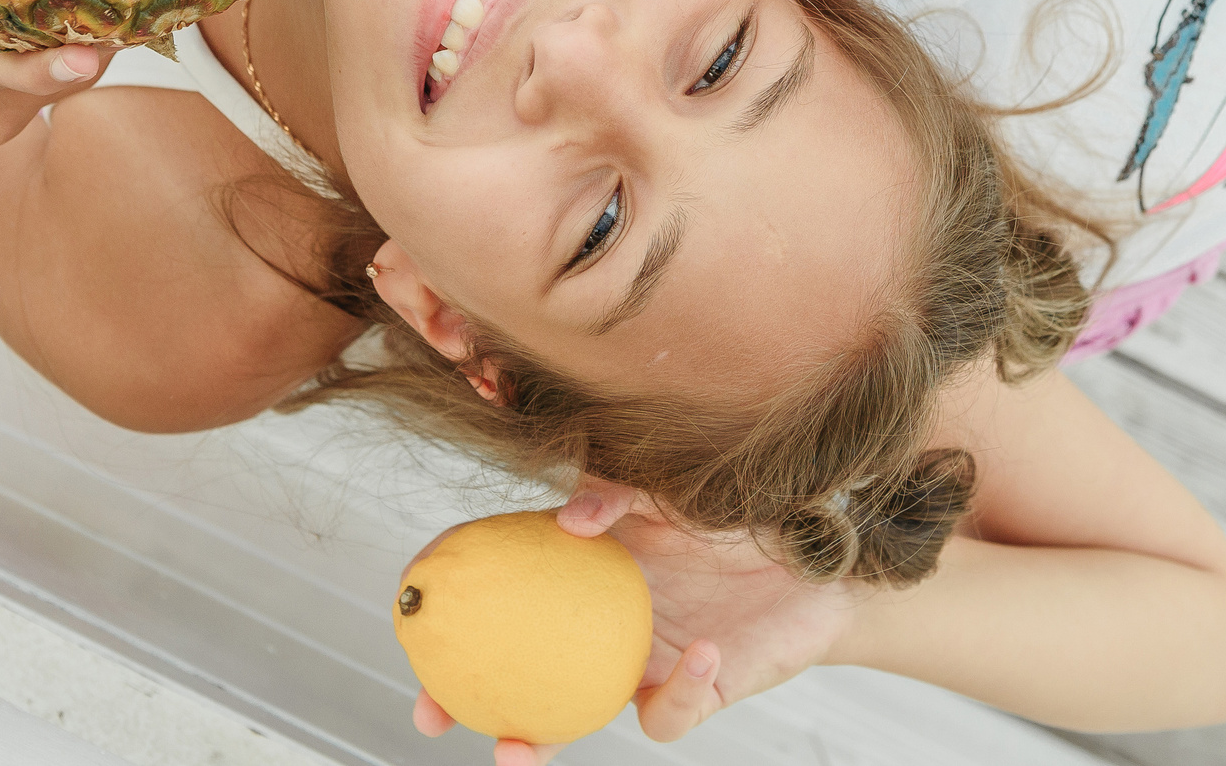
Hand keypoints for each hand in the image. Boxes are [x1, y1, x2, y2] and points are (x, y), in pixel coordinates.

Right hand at [408, 482, 858, 760]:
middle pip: (520, 675)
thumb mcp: (666, 485)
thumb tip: (568, 519)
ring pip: (581, 717)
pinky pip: (672, 708)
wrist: (820, 544)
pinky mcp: (698, 691)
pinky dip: (679, 686)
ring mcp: (644, 664)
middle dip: (467, 703)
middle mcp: (603, 627)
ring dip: (545, 738)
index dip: (452, 605)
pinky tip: (691, 652)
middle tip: (427, 714)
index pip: (505, 591)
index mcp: (584, 574)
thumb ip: (614, 491)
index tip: (405, 607)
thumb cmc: (735, 507)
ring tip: (517, 748)